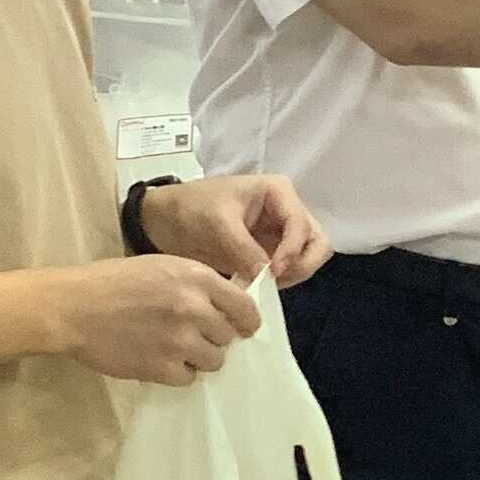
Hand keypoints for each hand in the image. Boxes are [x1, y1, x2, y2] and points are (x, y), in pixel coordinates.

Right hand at [55, 254, 260, 386]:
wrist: (74, 307)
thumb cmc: (114, 281)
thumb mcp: (162, 266)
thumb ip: (197, 284)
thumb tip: (226, 305)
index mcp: (197, 278)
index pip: (245, 307)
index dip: (246, 321)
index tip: (243, 328)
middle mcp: (194, 309)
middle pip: (228, 336)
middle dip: (215, 337)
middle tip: (194, 335)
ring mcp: (179, 341)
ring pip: (214, 361)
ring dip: (200, 358)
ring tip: (177, 350)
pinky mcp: (162, 368)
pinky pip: (189, 378)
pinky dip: (179, 373)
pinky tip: (162, 361)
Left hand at [140, 175, 332, 288]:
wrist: (163, 222)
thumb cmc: (190, 209)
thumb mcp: (216, 223)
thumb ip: (243, 248)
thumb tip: (266, 277)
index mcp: (277, 192)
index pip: (301, 224)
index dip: (293, 250)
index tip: (273, 272)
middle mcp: (286, 210)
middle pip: (316, 241)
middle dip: (302, 263)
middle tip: (276, 281)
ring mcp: (279, 233)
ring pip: (307, 257)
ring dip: (293, 275)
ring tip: (264, 286)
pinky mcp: (269, 252)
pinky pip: (288, 270)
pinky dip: (280, 282)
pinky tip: (257, 288)